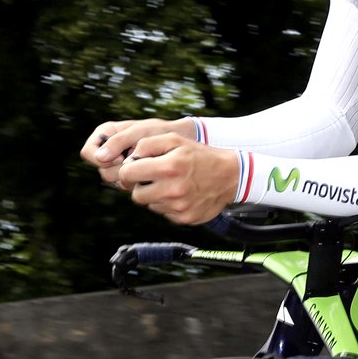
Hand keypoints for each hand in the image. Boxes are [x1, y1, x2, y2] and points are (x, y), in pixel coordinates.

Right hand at [80, 118, 194, 188]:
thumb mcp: (140, 132)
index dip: (100, 159)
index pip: (88, 152)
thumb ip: (119, 141)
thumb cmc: (160, 131)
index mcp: (106, 134)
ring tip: (147, 167)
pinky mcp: (129, 175)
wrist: (180, 142)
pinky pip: (126, 185)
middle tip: (138, 164)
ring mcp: (118, 164)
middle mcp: (109, 150)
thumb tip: (99, 157)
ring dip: (129, 177)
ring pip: (113, 180)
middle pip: (101, 170)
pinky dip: (136, 182)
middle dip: (118, 170)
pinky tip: (150, 174)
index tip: (120, 157)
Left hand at [118, 135, 236, 224]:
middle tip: (153, 177)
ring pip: (150, 205)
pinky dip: (167, 204)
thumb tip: (129, 160)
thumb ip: (147, 144)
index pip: (128, 174)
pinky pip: (164, 213)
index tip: (135, 168)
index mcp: (169, 167)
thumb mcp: (174, 140)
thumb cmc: (199, 155)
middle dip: (140, 186)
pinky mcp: (184, 218)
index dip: (128, 170)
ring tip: (171, 184)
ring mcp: (179, 207)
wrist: (229, 176)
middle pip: (136, 195)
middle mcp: (173, 189)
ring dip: (155, 195)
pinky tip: (180, 194)